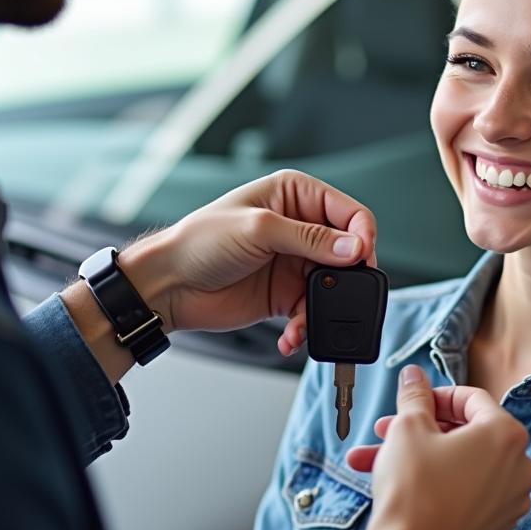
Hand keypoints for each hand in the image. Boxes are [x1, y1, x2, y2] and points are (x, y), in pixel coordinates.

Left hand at [120, 169, 375, 345]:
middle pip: (348, 251)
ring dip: (324, 308)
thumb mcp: (258, 229)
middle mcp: (300, 226)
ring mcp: (295, 262)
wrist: (168, 285)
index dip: (362, 235)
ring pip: (334, 286)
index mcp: (295, 195)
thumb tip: (354, 247)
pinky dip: (306, 326)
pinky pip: (312, 311)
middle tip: (342, 296)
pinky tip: (292, 334)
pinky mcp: (286, 294)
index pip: (349, 211)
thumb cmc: (200, 242)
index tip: (361, 259)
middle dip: (348, 277)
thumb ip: (310, 238)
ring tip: (305, 320)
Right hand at [350, 365, 530, 529]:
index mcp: (507, 435)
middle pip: (465, 434)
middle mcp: (519, 468)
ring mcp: (510, 502)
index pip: (471, 399)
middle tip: (386, 430)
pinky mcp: (494, 529)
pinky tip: (394, 485)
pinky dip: (434, 485)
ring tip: (372, 460)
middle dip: (419, 430)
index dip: (434, 396)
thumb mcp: (408, 428)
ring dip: (417, 458)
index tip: (411, 402)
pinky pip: (463, 493)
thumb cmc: (413, 491)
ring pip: (458, 465)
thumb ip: (415, 396)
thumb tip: (414, 376)